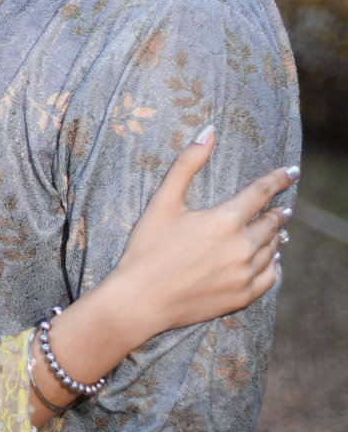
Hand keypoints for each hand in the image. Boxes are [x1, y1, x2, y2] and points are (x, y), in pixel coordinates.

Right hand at [111, 127, 294, 338]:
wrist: (140, 300)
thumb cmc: (147, 249)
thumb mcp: (163, 201)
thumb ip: (188, 164)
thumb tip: (208, 131)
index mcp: (225, 220)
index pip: (262, 192)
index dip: (279, 178)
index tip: (292, 171)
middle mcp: (242, 246)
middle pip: (271, 222)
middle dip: (277, 212)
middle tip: (282, 208)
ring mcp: (244, 274)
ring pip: (272, 249)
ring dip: (275, 237)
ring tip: (275, 231)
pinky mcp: (242, 296)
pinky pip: (270, 276)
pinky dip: (273, 264)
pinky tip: (270, 260)